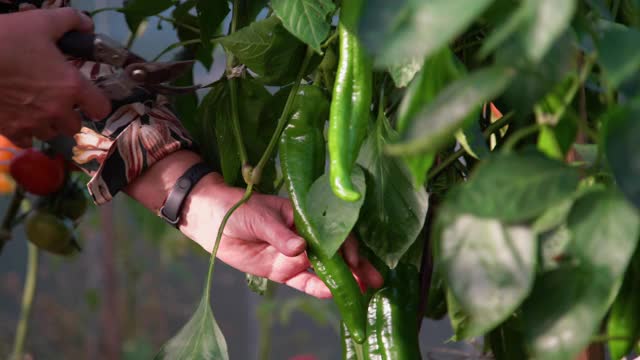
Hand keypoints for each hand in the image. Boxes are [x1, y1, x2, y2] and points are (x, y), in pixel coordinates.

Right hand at [0, 8, 110, 146]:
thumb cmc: (6, 38)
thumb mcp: (42, 21)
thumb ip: (70, 21)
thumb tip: (87, 25)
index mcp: (71, 86)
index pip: (101, 108)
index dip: (97, 103)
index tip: (89, 98)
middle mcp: (57, 110)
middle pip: (75, 126)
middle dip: (70, 115)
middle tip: (59, 101)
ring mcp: (33, 123)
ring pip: (52, 134)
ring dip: (49, 124)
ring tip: (38, 109)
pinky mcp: (10, 130)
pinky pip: (27, 141)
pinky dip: (26, 133)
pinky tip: (20, 119)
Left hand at [181, 179, 383, 297]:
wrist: (212, 220)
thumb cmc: (238, 209)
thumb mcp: (260, 216)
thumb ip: (280, 234)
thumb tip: (300, 249)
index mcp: (304, 217)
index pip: (332, 230)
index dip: (345, 245)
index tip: (352, 259)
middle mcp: (304, 237)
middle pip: (334, 253)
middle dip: (355, 266)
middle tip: (375, 280)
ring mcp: (294, 256)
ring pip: (323, 270)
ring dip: (342, 280)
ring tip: (362, 292)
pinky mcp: (281, 271)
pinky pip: (303, 282)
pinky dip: (317, 288)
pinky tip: (331, 295)